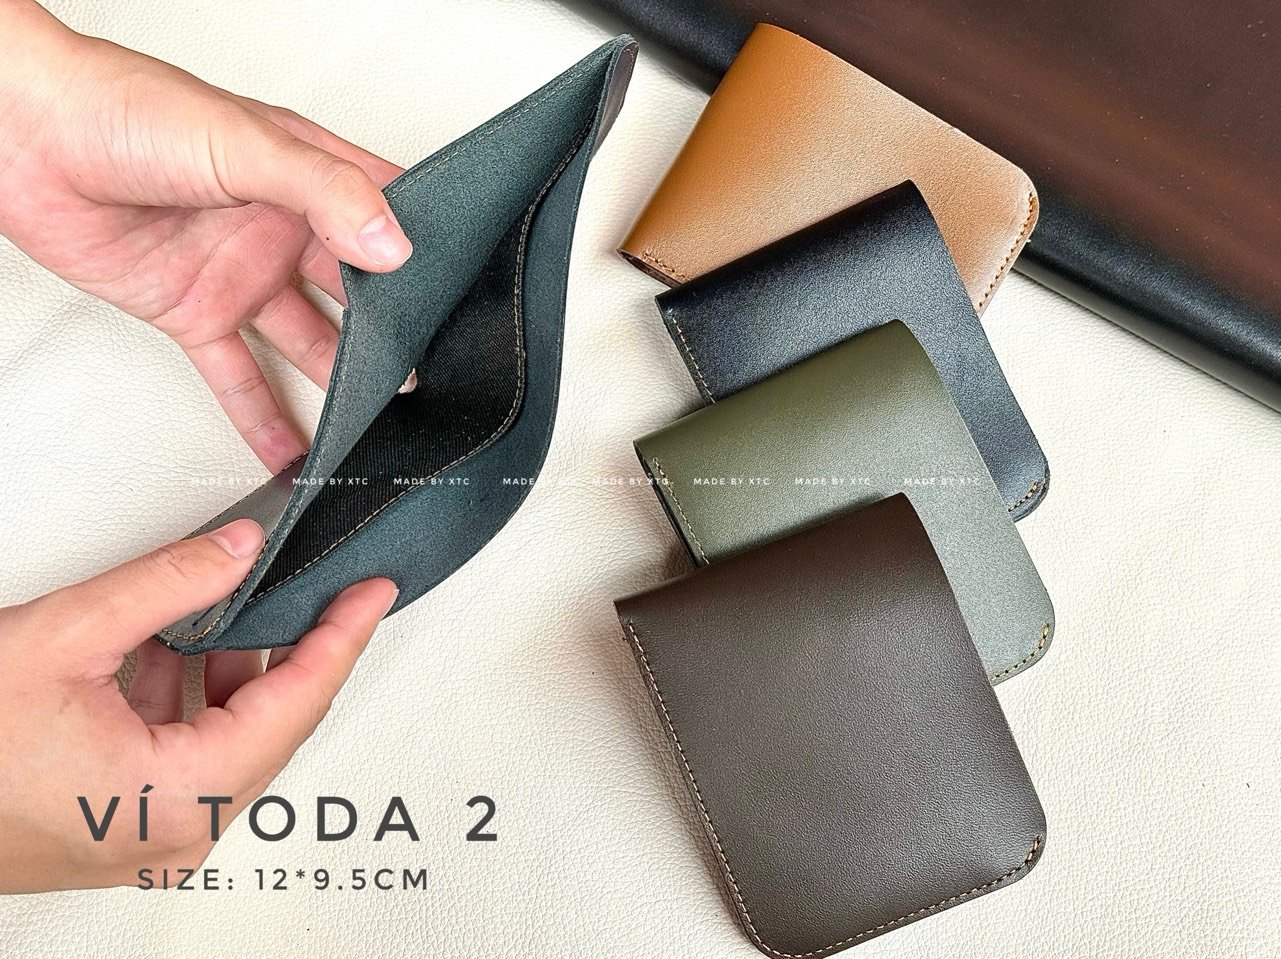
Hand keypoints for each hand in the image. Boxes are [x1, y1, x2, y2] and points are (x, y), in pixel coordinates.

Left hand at [0, 1, 408, 470]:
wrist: (23, 139)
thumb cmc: (123, 110)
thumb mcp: (243, 144)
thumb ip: (322, 192)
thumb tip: (393, 246)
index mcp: (308, 173)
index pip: (390, 216)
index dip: (430, 254)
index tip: (469, 296)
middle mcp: (282, 226)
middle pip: (360, 290)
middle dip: (398, 332)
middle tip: (438, 375)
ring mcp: (242, 272)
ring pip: (310, 340)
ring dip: (344, 382)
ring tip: (384, 422)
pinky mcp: (196, 312)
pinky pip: (239, 375)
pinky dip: (265, 417)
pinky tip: (293, 450)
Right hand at [0, 519, 396, 891]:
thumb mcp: (63, 639)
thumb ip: (166, 585)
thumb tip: (239, 549)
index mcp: (179, 797)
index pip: (297, 703)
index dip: (342, 638)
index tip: (372, 595)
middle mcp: (179, 831)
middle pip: (272, 722)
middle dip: (291, 647)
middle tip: (323, 590)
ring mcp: (155, 837)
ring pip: (232, 736)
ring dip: (233, 669)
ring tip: (228, 607)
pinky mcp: (130, 828)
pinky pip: (191, 754)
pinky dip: (190, 698)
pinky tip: (171, 651)